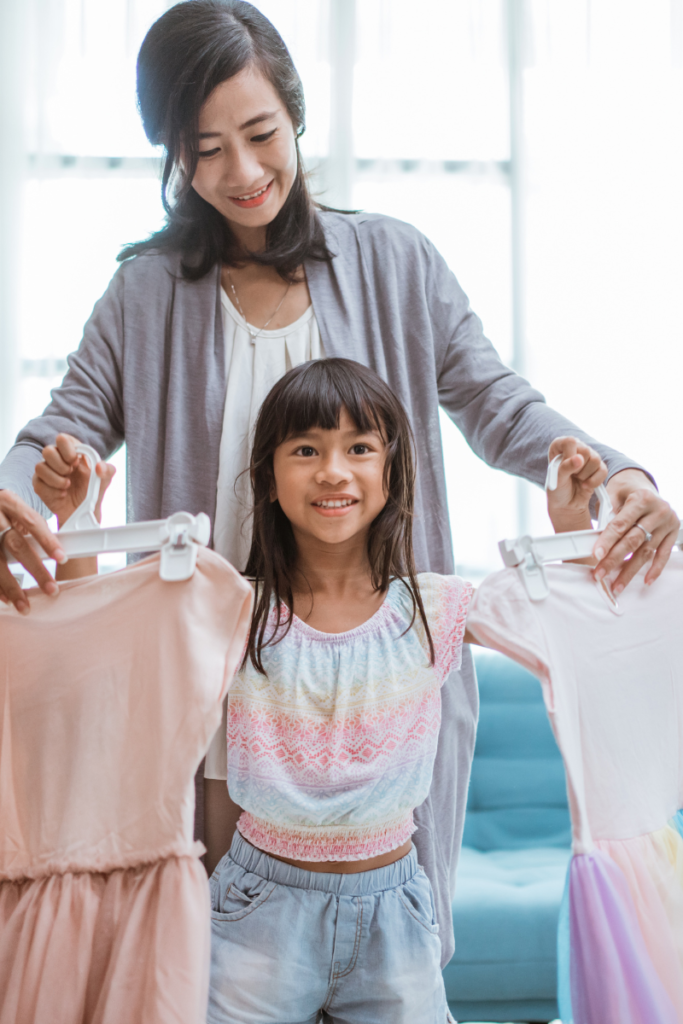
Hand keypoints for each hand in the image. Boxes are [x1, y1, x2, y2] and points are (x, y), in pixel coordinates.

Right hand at [0, 492, 65, 613]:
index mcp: (9, 502)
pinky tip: (6, 599)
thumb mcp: (14, 509)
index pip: (32, 521)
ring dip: (11, 586)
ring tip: (24, 605)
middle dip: (35, 569)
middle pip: (16, 544)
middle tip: (52, 589)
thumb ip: (30, 525)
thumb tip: (56, 548)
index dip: (47, 540)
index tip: (62, 558)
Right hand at [33, 433, 114, 528]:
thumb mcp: (105, 480)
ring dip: (56, 479)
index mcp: (71, 452)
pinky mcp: (40, 485)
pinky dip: (52, 490)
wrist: (83, 511)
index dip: (68, 450)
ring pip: (39, 466)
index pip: (62, 439)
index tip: (76, 462)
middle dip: (61, 465)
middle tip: (70, 473)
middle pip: (47, 450)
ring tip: (67, 486)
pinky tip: (61, 494)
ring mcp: (46, 471)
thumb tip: (99, 466)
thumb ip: (107, 470)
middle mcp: (56, 459)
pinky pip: (38, 483)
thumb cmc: (92, 490)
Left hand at [546, 437, 606, 533]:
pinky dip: (594, 481)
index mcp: (560, 446)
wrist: (567, 505)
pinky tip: (585, 485)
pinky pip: (603, 470)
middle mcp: (575, 448)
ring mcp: (588, 457)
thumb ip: (565, 468)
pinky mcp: (598, 467)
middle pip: (585, 450)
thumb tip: (579, 458)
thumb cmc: (557, 490)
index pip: (570, 441)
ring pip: (596, 459)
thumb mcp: (557, 480)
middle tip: (571, 476)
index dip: (570, 456)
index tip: (566, 467)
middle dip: (578, 468)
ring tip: (577, 480)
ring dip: (585, 475)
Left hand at [593, 468, 679, 594]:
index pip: (621, 524)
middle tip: (600, 574)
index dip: (608, 541)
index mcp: (641, 498)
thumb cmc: (625, 491)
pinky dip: (655, 569)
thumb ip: (607, 514)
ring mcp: (668, 522)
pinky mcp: (674, 532)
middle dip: (615, 560)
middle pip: (634, 540)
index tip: (597, 555)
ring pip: (646, 551)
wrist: (643, 484)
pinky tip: (645, 580)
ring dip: (630, 570)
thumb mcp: (613, 494)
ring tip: (617, 585)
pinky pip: (664, 554)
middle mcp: (658, 510)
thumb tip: (597, 538)